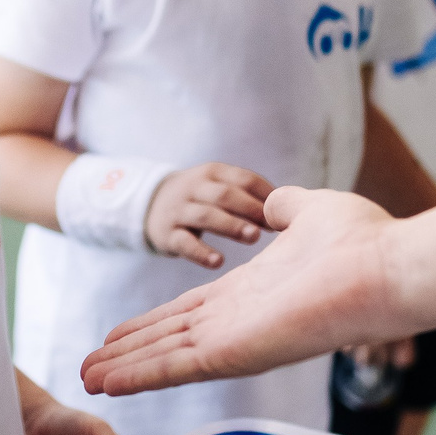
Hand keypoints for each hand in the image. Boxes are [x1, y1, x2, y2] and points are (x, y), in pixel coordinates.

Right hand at [83, 187, 406, 394]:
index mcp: (251, 295)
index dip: (152, 325)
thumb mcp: (312, 212)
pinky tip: (111, 382)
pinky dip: (142, 374)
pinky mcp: (240, 352)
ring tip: (86, 379)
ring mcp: (239, 342)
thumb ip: (287, 209)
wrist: (393, 265)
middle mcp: (240, 324)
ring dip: (126, 369)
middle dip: (129, 354)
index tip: (119, 334)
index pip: (190, 316)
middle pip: (170, 342)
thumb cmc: (366, 242)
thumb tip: (273, 202)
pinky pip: (180, 365)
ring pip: (168, 358)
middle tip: (90, 369)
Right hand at [146, 162, 274, 267]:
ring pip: (206, 215)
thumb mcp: (217, 185)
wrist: (150, 204)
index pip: (243, 179)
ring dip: (231, 226)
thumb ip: (246, 194)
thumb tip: (285, 209)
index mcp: (212, 172)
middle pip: (225, 195)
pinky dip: (201, 252)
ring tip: (254, 237)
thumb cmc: (199, 198)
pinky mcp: (167, 233)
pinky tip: (218, 262)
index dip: (265, 194)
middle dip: (251, 209)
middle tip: (271, 225)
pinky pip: (185, 243)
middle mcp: (194, 187)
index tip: (282, 212)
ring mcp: (178, 210)